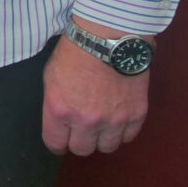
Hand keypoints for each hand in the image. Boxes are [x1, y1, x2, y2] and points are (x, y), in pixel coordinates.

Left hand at [42, 21, 149, 154]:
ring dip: (103, 138)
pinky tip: (118, 118)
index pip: (55, 143)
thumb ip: (56, 104)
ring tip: (102, 123)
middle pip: (82, 150)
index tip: (61, 138)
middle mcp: (86, 121)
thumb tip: (61, 120)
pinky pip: (128, 137)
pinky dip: (122, 131)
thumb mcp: (51, 77)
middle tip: (82, 128)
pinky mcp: (136, 115)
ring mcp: (113, 121)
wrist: (108, 37)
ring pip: (107, 148)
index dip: (57, 142)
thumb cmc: (75, 52)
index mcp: (60, 110)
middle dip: (80, 140)